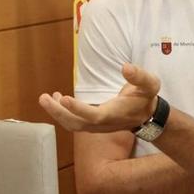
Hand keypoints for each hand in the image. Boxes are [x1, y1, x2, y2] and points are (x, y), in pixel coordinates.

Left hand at [38, 63, 160, 132]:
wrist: (147, 116)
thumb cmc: (146, 97)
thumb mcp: (150, 84)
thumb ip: (139, 76)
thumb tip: (126, 67)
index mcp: (114, 114)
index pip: (94, 115)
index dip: (78, 109)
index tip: (64, 98)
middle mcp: (103, 123)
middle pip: (76, 123)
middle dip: (58, 112)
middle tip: (43, 97)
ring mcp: (96, 127)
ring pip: (72, 125)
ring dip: (56, 113)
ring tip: (45, 98)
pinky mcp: (92, 125)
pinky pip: (73, 122)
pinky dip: (62, 112)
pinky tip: (56, 98)